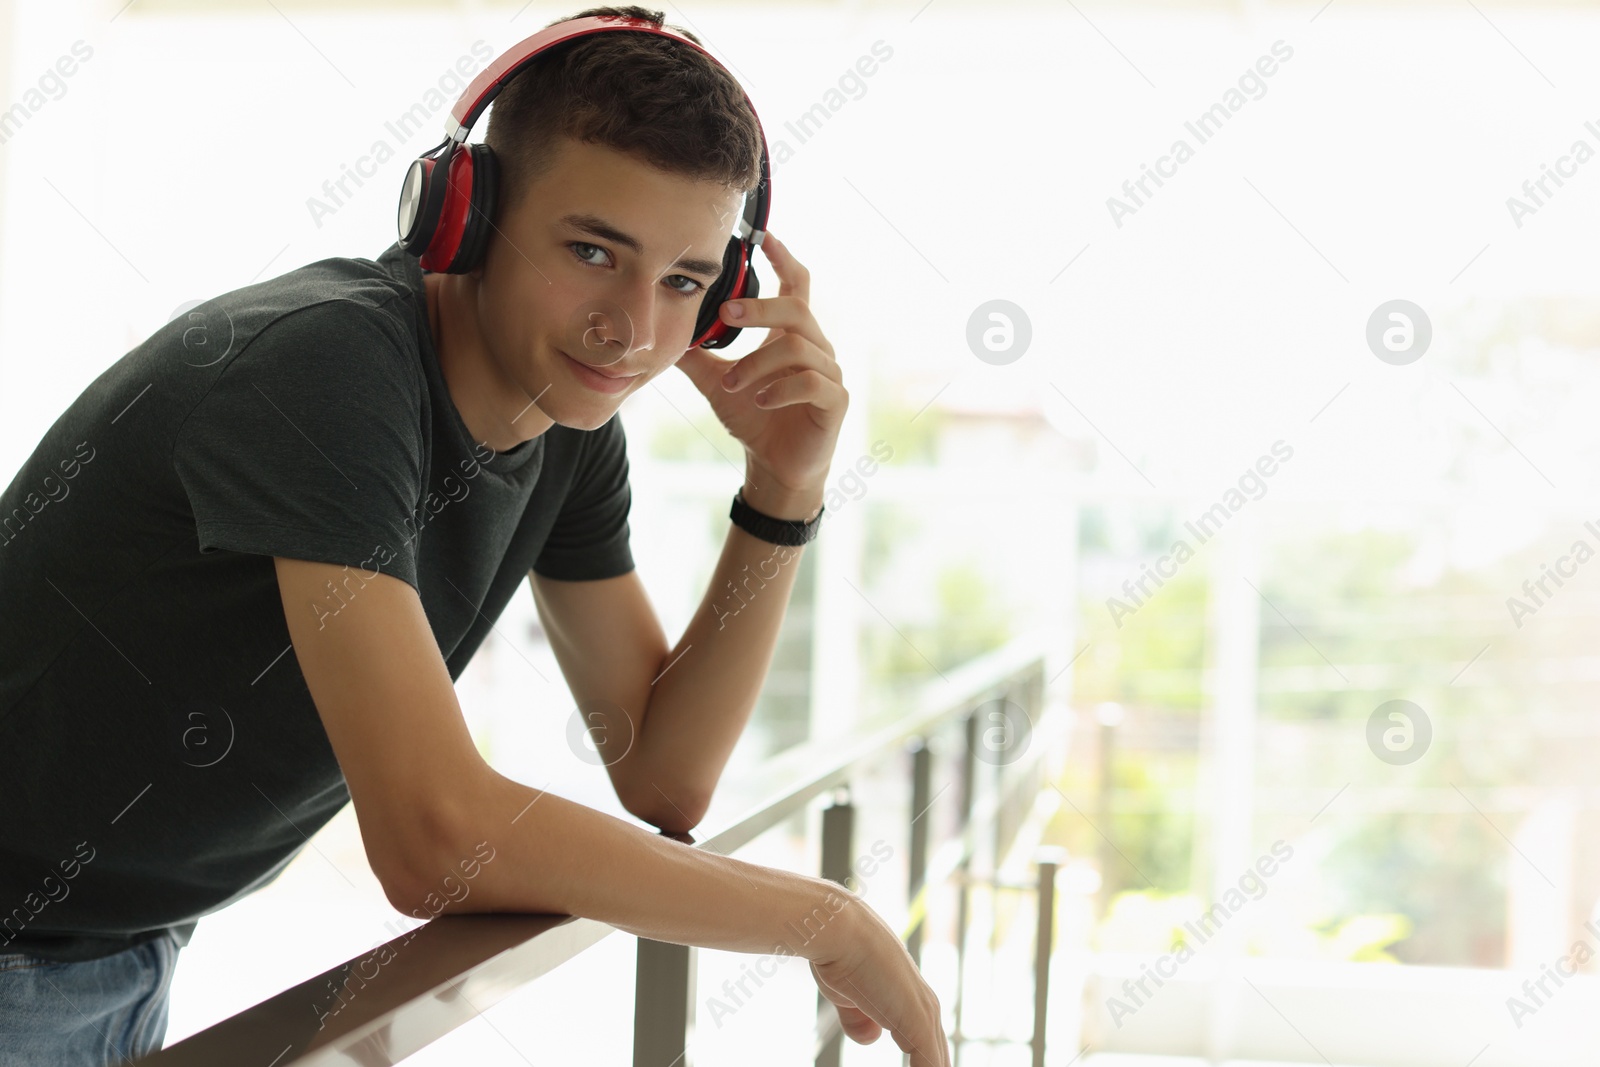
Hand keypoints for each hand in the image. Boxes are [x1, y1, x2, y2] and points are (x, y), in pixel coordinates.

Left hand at [675, 232, 846, 510]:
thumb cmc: (753, 419)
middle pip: (797, 309)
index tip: (764, 235)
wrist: (773, 466)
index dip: (783, 258)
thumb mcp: (716, 382)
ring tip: (731, 384)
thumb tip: (663, 329)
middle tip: (727, 314)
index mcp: (791, 335)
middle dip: (760, 308)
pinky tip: (760, 401)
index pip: (796, 285)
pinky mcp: (834, 401)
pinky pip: (812, 383)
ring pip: (798, 349)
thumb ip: (696, 355)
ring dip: (758, 364)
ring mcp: (829, 374)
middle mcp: (815, 347)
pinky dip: (781, 389)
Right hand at [803, 885, 949, 1066]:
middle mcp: (926, 1009)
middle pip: (939, 1061)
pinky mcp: (919, 1023)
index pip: (929, 1051)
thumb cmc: (839, 955)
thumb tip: (871, 1039)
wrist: (837, 930)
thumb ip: (861, 1019)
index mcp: (913, 1001)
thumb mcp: (848, 996)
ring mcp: (925, 1016)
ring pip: (938, 1066)